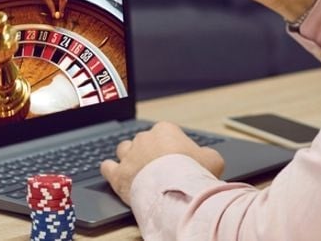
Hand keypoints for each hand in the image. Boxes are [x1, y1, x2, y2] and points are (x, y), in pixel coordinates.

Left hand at [100, 121, 224, 203]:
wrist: (176, 190)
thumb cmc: (194, 172)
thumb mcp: (213, 159)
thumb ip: (208, 154)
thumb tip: (207, 157)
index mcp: (165, 130)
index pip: (165, 133)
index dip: (170, 147)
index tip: (175, 159)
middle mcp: (144, 138)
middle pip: (144, 141)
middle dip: (149, 152)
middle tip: (159, 169)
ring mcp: (129, 156)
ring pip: (124, 150)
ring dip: (129, 157)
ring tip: (136, 169)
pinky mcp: (118, 175)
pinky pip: (107, 167)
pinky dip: (110, 169)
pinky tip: (113, 172)